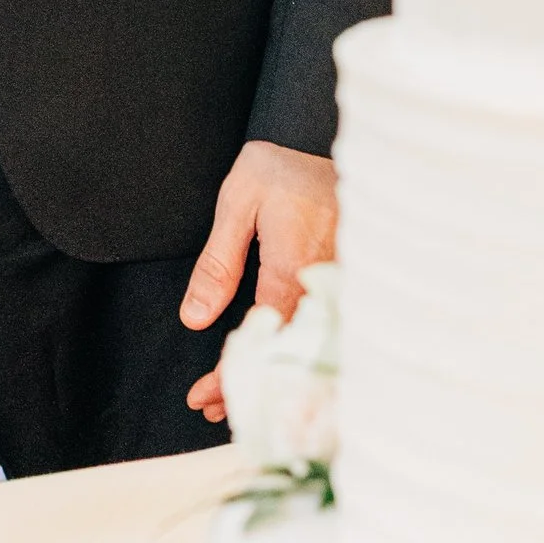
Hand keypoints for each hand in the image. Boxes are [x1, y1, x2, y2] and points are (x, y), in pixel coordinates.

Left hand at [180, 140, 336, 422]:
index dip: (231, 375)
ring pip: (309, 350)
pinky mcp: (347, 280)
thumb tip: (196, 319)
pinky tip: (274, 363)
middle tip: (209, 407)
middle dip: (249, 388)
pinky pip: (323, 331)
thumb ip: (218, 263)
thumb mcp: (237, 204)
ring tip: (232, 396)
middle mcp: (322, 285)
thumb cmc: (280, 166)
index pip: (261, 342)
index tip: (201, 397)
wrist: (324, 134)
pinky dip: (295, 355)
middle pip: (289, 359)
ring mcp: (340, 285)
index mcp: (293, 270)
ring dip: (272, 376)